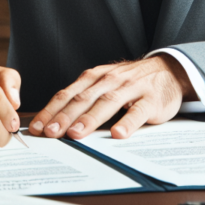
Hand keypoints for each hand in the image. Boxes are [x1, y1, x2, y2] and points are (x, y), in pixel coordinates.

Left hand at [27, 55, 193, 140]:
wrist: (167, 70)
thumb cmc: (129, 81)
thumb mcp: (104, 84)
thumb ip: (84, 98)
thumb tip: (56, 121)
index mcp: (94, 77)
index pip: (67, 94)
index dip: (51, 110)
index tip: (37, 127)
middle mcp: (109, 80)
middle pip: (83, 99)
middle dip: (64, 116)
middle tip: (50, 133)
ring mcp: (130, 89)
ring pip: (107, 103)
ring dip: (90, 119)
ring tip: (76, 134)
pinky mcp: (150, 100)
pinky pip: (138, 112)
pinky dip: (128, 122)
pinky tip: (119, 133)